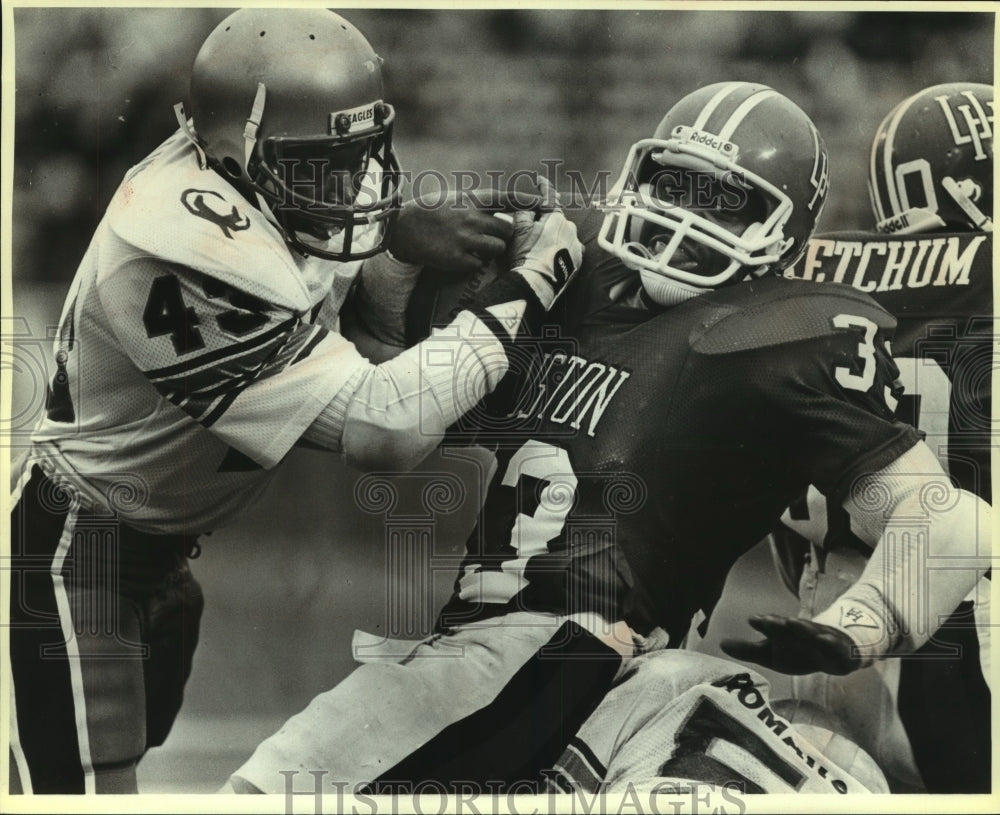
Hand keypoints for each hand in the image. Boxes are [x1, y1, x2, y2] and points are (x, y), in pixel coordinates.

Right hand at [387, 188, 543, 274]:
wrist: (400, 228)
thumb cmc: (429, 212)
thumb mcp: (454, 198)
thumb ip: (478, 204)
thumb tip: (503, 211)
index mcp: (470, 200)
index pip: (506, 198)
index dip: (528, 201)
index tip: (544, 204)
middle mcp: (470, 218)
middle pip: (507, 230)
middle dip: (505, 236)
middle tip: (493, 238)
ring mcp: (464, 239)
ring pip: (497, 248)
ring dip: (493, 250)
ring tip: (477, 247)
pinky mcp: (456, 258)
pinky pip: (479, 264)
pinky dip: (475, 263)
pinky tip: (461, 257)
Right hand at [509, 177, 582, 309]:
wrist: (536, 283)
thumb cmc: (526, 255)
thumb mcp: (518, 229)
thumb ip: (524, 212)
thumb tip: (528, 206)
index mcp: (556, 218)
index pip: (549, 198)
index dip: (543, 187)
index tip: (540, 180)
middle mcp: (570, 229)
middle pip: (556, 219)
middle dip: (546, 221)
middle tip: (532, 231)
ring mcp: (576, 246)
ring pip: (564, 234)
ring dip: (555, 237)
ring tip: (540, 249)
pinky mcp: (578, 262)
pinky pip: (570, 250)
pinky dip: (562, 250)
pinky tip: (552, 256)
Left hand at [719, 614, 864, 675]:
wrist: (837, 653)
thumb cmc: (798, 652)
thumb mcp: (771, 654)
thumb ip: (747, 649)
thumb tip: (720, 643)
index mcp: (784, 633)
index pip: (773, 627)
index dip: (764, 624)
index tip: (752, 619)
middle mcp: (802, 633)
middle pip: (790, 627)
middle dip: (779, 623)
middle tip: (766, 620)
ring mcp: (821, 640)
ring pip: (812, 633)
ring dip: (802, 627)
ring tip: (792, 622)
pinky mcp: (838, 651)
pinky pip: (835, 647)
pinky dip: (830, 643)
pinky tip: (824, 640)